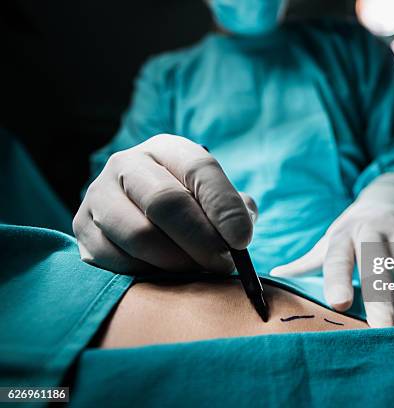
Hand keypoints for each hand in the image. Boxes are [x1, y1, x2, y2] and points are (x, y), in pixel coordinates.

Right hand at [73, 134, 256, 273]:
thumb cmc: (190, 207)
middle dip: (201, 240)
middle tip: (222, 264)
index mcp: (167, 149)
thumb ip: (234, 210)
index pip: (199, 169)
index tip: (242, 240)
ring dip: (175, 261)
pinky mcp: (82, 227)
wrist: (138, 214)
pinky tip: (163, 273)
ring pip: (139, 235)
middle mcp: (127, 163)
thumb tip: (238, 234)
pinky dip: (146, 273)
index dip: (224, 207)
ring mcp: (99, 193)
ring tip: (196, 270)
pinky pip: (115, 260)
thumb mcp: (214, 198)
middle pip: (165, 202)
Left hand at [271, 173, 393, 327]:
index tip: (338, 304)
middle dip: (383, 297)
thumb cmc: (349, 230)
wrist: (384, 198)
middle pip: (378, 265)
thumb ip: (305, 262)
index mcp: (343, 235)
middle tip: (386, 329)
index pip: (338, 258)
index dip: (338, 279)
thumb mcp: (327, 241)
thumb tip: (274, 276)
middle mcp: (372, 233)